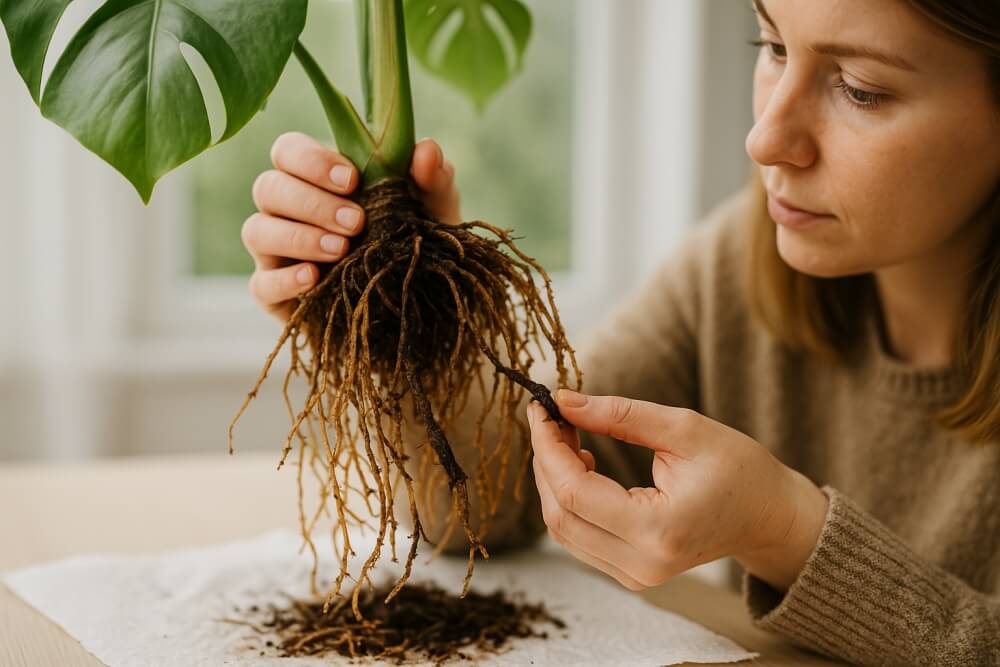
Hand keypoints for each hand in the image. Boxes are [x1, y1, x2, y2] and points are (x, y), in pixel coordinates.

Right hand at [243, 132, 461, 321]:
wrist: (417, 304)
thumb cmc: (416, 242)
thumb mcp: (434, 210)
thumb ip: (433, 178)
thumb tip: (426, 149)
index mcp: (316, 178)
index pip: (288, 150)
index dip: (311, 160)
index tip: (352, 179)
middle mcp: (287, 210)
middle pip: (269, 187)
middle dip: (311, 202)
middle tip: (356, 222)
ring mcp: (275, 252)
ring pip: (257, 230)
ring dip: (298, 236)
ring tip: (341, 250)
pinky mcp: (275, 295)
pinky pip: (261, 284)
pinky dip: (285, 280)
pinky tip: (315, 279)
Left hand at [527, 390, 828, 591]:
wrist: (770, 518)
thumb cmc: (739, 469)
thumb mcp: (684, 428)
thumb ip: (619, 414)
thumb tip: (563, 400)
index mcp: (658, 530)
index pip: (575, 491)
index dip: (548, 446)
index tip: (541, 407)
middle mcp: (641, 564)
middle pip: (560, 514)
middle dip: (545, 460)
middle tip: (552, 416)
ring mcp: (635, 576)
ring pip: (563, 529)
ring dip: (553, 479)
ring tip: (568, 434)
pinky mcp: (630, 574)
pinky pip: (579, 537)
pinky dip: (569, 498)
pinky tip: (582, 464)